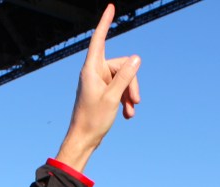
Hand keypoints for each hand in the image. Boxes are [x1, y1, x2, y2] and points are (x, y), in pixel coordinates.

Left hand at [56, 4, 141, 171]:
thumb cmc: (93, 119)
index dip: (105, 23)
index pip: (99, 39)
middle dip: (131, 83)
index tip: (110, 7)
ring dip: (129, 95)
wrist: (83, 140)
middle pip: (121, 66)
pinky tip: (128, 115)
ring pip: (123, 79)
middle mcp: (94, 73)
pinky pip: (119, 89)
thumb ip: (125, 77)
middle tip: (135, 102)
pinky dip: (124, 100)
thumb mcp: (113, 97)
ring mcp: (98, 83)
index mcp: (91, 69)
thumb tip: (136, 58)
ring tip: (130, 112)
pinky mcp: (102, 92)